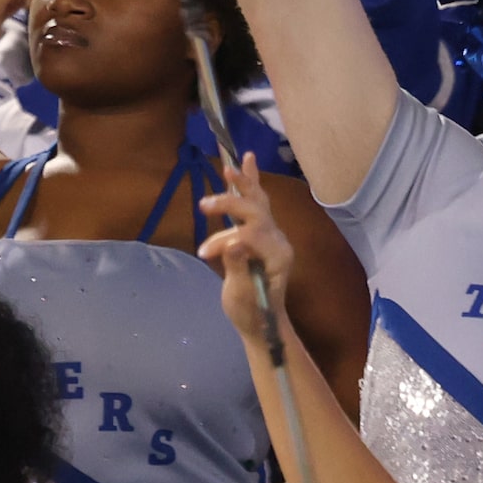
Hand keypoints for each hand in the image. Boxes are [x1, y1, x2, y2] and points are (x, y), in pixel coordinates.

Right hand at [196, 150, 293, 342]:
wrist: (262, 321)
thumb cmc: (250, 312)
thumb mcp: (241, 295)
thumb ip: (239, 268)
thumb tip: (233, 244)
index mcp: (277, 256)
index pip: (250, 234)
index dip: (225, 240)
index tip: (204, 253)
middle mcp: (279, 240)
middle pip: (256, 211)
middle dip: (230, 205)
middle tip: (204, 205)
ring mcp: (273, 235)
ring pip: (259, 201)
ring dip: (243, 183)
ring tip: (229, 165)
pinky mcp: (263, 233)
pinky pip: (258, 202)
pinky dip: (251, 182)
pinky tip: (247, 160)